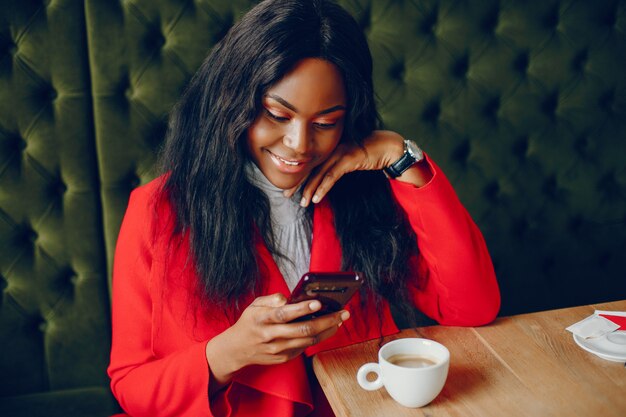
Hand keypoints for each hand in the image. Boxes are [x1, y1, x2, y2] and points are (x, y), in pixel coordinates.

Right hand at [205, 293, 349, 385]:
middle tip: (342, 312)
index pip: (285, 314)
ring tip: (340, 319)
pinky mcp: (284, 357)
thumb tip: (288, 298)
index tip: (318, 303)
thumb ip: (271, 299)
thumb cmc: (249, 323)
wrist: (237, 349)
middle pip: (303, 330)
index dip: (303, 309)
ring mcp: (279, 349)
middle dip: (326, 321)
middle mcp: (271, 335)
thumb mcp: (254, 305)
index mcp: (263, 319)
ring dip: (328, 330)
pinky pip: (305, 347)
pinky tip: (328, 329)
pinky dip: (319, 337)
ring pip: (309, 340)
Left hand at [284, 130, 430, 205]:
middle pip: (310, 167)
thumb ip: (335, 166)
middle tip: (286, 195)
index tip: (289, 187)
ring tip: (302, 202)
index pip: (309, 163)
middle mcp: (331, 149)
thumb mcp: (348, 159)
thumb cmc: (368, 154)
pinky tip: (317, 198)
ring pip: (319, 173)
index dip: (298, 176)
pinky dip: (323, 188)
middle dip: (298, 182)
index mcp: (329, 148)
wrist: (387, 147)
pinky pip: (332, 176)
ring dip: (309, 189)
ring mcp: (339, 153)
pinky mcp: (348, 159)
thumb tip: (324, 179)